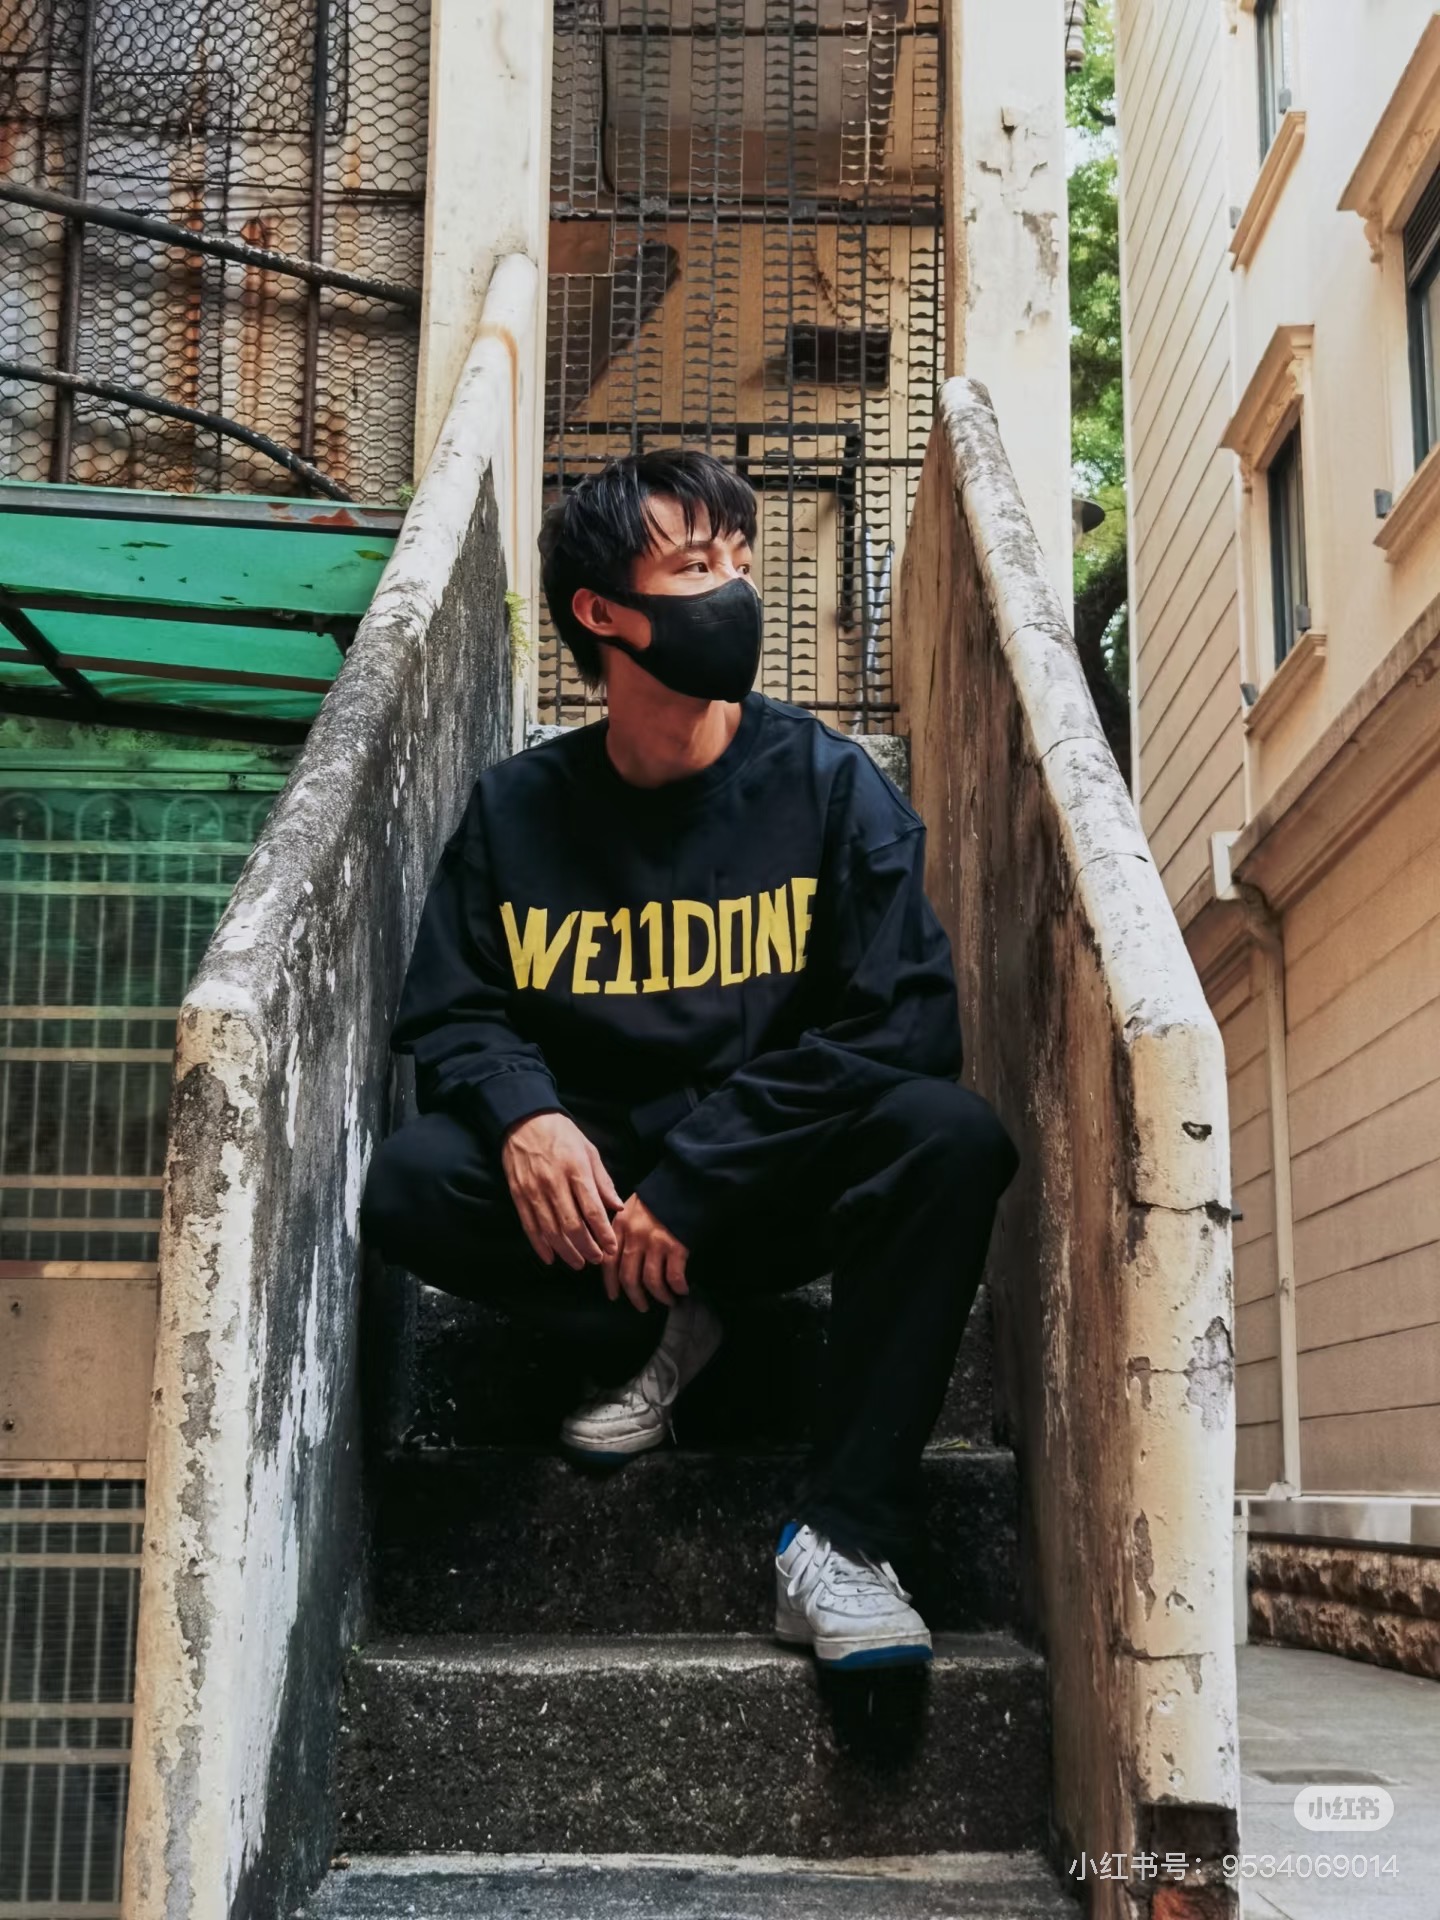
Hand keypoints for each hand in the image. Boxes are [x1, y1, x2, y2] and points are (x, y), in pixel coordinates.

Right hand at [501, 1112, 621, 1270]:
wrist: (525, 1120)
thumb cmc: (562, 1135)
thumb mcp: (589, 1150)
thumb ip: (603, 1181)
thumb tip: (618, 1206)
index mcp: (576, 1170)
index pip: (592, 1209)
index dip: (603, 1233)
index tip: (611, 1248)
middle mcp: (554, 1183)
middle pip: (572, 1225)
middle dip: (586, 1247)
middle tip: (596, 1260)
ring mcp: (534, 1190)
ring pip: (551, 1230)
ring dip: (566, 1251)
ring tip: (578, 1263)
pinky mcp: (519, 1195)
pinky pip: (530, 1226)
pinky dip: (540, 1245)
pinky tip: (550, 1257)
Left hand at [603, 1195, 688, 1312]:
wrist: (690, 1180)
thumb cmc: (663, 1193)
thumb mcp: (634, 1204)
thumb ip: (623, 1226)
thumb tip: (617, 1251)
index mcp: (621, 1225)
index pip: (608, 1261)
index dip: (610, 1282)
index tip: (614, 1295)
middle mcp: (635, 1236)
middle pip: (628, 1276)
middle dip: (635, 1296)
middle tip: (642, 1306)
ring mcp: (655, 1242)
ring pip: (651, 1281)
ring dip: (659, 1296)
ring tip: (667, 1301)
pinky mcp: (676, 1246)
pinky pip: (673, 1277)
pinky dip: (678, 1288)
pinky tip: (682, 1290)